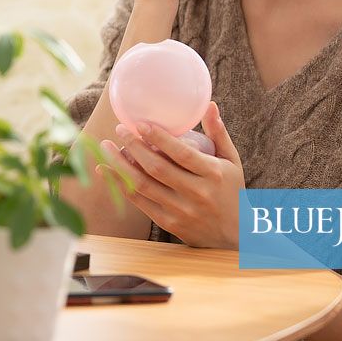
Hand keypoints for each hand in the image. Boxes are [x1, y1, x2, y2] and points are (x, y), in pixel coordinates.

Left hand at [97, 102, 245, 248]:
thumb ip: (218, 133)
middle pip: (158, 168)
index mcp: (213, 174)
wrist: (235, 235)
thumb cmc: (231, 191)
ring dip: (121, 164)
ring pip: (143, 185)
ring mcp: (181, 210)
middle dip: (134, 146)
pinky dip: (120, 185)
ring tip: (107, 146)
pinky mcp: (169, 223)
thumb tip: (209, 104)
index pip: (181, 153)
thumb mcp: (231, 161)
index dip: (159, 138)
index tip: (140, 124)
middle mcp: (197, 193)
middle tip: (120, 129)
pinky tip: (106, 171)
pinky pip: (139, 202)